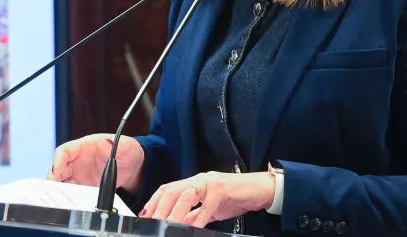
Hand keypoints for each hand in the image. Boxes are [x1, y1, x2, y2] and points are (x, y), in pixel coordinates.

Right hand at [47, 134, 144, 191]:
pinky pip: (73, 193)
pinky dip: (71, 198)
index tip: (55, 172)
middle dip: (53, 179)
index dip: (57, 160)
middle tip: (54, 190)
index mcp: (85, 146)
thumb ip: (119, 145)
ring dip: (61, 191)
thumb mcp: (127, 146)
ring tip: (63, 200)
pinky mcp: (84, 186)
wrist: (133, 168)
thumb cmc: (128, 151)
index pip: (64, 151)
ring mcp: (80, 174)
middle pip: (58, 168)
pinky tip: (74, 205)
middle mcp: (78, 160)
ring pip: (63, 182)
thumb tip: (107, 143)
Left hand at [140, 171, 273, 227]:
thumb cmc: (235, 197)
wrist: (261, 190)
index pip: (167, 190)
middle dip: (159, 207)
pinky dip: (199, 216)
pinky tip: (194, 226)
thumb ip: (193, 214)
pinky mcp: (223, 189)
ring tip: (167, 224)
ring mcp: (210, 183)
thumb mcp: (210, 208)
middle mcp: (198, 180)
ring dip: (174, 211)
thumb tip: (177, 223)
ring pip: (186, 194)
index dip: (153, 202)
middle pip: (171, 190)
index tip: (145, 216)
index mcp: (193, 184)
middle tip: (152, 222)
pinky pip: (208, 204)